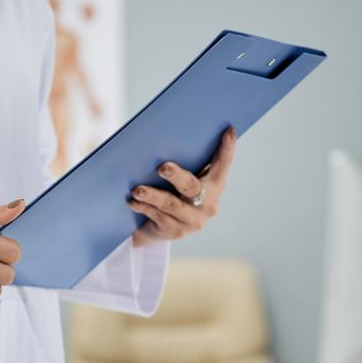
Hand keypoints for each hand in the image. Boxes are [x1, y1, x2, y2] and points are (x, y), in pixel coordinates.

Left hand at [130, 127, 236, 247]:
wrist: (160, 228)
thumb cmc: (174, 192)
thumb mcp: (183, 179)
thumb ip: (187, 162)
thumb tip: (166, 136)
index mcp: (214, 186)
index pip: (223, 165)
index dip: (227, 149)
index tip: (228, 130)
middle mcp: (208, 204)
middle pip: (192, 186)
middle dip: (176, 176)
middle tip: (162, 167)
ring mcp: (193, 220)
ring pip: (171, 204)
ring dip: (153, 195)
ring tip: (137, 190)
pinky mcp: (177, 232)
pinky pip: (158, 217)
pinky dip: (144, 207)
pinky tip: (133, 201)